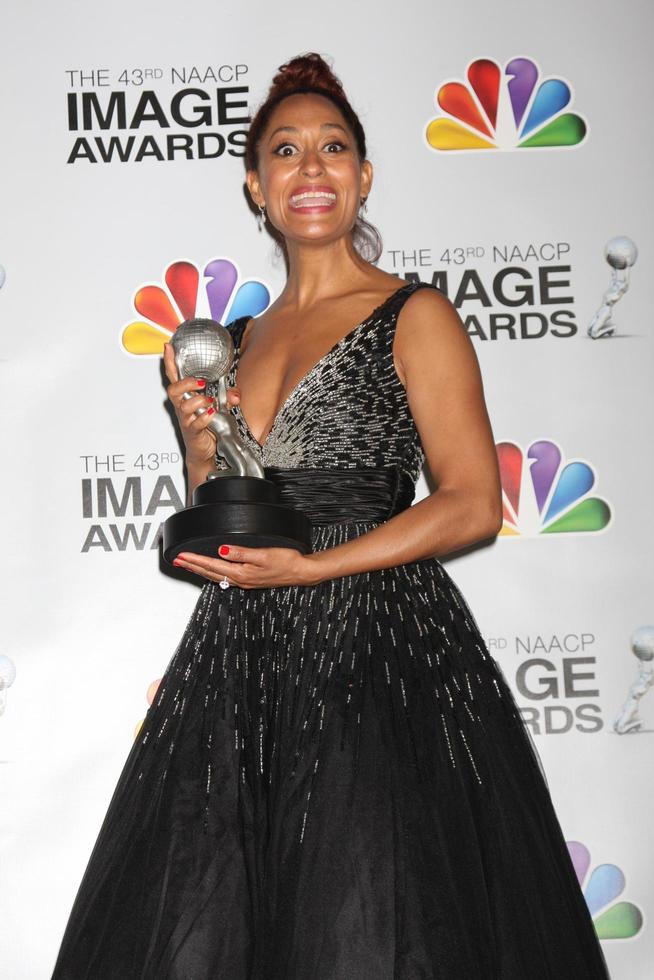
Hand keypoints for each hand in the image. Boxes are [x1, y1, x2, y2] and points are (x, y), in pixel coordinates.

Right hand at [163, 342, 240, 467]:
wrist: (203, 451)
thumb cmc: (207, 426)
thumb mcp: (219, 407)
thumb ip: (228, 397)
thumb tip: (235, 394)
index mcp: (186, 397)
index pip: (174, 376)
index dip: (170, 362)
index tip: (168, 347)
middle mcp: (183, 407)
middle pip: (173, 390)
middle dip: (185, 383)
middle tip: (200, 382)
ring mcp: (186, 419)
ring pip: (184, 406)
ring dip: (198, 400)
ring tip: (210, 402)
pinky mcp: (192, 432)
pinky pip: (195, 423)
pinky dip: (204, 417)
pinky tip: (212, 414)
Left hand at [172, 543, 321, 587]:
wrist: (301, 571)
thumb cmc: (287, 562)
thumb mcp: (264, 554)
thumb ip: (241, 553)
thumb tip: (222, 550)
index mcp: (241, 573)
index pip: (212, 565)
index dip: (195, 560)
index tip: (181, 556)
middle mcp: (240, 579)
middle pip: (209, 572)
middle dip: (192, 566)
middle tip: (177, 561)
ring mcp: (244, 581)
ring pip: (215, 575)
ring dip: (200, 569)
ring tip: (188, 564)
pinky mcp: (249, 579)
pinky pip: (225, 576)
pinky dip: (213, 571)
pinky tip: (212, 569)